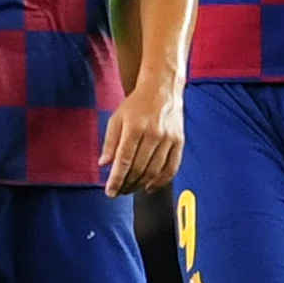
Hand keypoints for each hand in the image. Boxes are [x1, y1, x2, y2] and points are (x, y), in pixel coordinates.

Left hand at [99, 80, 184, 196]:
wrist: (162, 90)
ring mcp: (168, 139)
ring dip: (141, 185)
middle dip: (127, 184)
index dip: (116, 179)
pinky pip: (172, 168)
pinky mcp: (179, 142)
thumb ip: (110, 142)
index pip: (124, 160)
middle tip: (118, 192)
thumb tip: (104, 164)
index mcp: (134, 127)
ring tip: (131, 189)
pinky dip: (161, 181)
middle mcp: (153, 134)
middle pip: (139, 168)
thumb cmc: (136, 105)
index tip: (110, 192)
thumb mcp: (116, 118)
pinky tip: (150, 187)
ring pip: (155, 171)